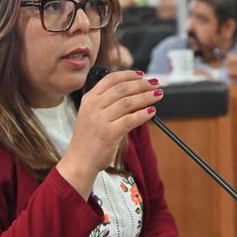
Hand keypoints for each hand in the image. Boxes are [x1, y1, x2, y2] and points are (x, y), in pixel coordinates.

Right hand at [57, 70, 162, 197]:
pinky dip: (143, 114)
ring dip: (146, 96)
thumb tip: (134, 94)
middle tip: (155, 84)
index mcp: (89, 99)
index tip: (141, 75)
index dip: (128, 75)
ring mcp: (100, 120)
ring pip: (128, 102)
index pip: (110, 79)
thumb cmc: (88, 140)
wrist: (79, 161)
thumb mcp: (92, 115)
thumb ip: (107, 103)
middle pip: (122, 89)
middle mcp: (93, 106)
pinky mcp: (109, 133)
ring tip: (157, 94)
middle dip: (141, 84)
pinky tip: (152, 111)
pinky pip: (130, 119)